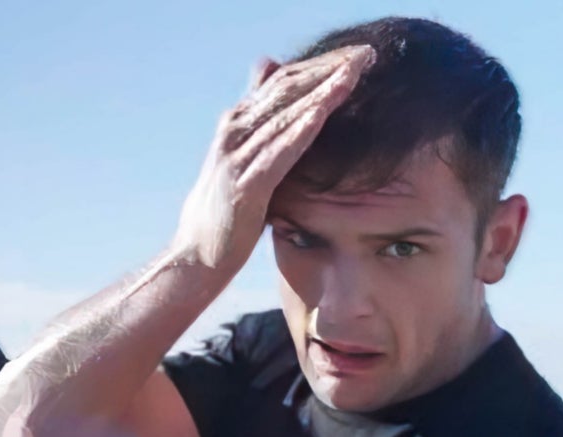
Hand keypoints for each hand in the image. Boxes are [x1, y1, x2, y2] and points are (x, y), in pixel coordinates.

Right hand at [172, 47, 372, 278]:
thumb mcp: (238, 155)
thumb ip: (256, 118)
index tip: (357, 55)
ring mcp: (235, 160)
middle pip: (286, 90)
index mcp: (235, 123)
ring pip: (285, 118)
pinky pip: (277, 155)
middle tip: (366, 55)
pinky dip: (299, 133)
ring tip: (353, 74)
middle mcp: (233, 134)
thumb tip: (266, 70)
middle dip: (328, 70)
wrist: (195, 256)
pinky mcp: (244, 189)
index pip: (283, 80)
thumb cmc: (222, 209)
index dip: (321, 64)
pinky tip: (321, 116)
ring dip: (321, 94)